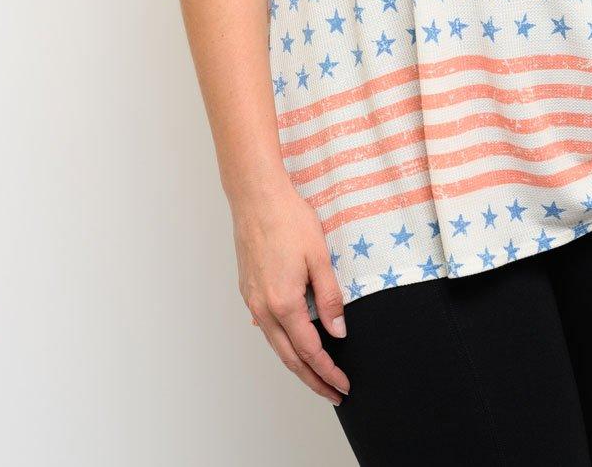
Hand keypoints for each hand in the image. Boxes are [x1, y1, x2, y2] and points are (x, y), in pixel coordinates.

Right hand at [232, 180, 351, 404]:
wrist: (256, 198)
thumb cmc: (289, 220)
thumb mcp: (320, 257)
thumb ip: (330, 297)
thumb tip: (338, 331)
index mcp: (284, 303)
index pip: (310, 351)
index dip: (328, 371)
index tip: (343, 385)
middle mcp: (263, 309)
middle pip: (289, 358)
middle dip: (313, 380)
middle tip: (334, 393)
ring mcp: (252, 301)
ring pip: (276, 345)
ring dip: (297, 364)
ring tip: (317, 375)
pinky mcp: (248, 290)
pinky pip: (267, 327)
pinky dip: (283, 343)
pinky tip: (294, 342)